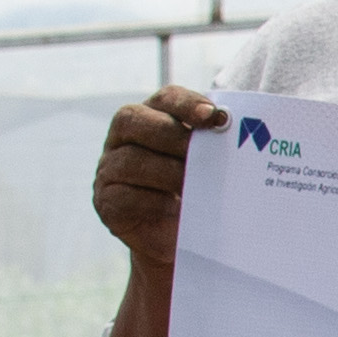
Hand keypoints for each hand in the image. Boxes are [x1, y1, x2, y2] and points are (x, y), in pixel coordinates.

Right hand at [92, 86, 224, 268]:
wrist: (176, 238)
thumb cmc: (193, 192)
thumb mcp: (204, 164)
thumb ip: (210, 144)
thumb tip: (230, 132)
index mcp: (149, 118)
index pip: (164, 99)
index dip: (186, 103)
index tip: (212, 115)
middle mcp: (122, 139)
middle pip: (133, 120)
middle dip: (172, 135)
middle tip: (204, 153)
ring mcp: (109, 170)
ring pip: (129, 159)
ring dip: (168, 171)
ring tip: (196, 184)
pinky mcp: (107, 202)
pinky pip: (124, 196)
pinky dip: (154, 200)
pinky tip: (177, 206)